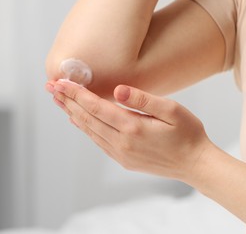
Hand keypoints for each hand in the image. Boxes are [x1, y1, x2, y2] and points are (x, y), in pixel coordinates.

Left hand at [46, 80, 211, 180]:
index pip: (96, 107)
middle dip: (67, 102)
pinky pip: (98, 141)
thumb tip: (118, 90)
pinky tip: (79, 120)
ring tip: (59, 101)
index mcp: (132, 128)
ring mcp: (121, 154)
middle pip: (87, 118)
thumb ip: (144, 99)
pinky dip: (85, 128)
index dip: (76, 93)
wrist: (194, 164)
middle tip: (51, 88)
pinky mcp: (123, 159)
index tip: (60, 82)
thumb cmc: (187, 134)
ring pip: (89, 130)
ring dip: (73, 114)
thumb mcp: (172, 110)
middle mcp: (122, 143)